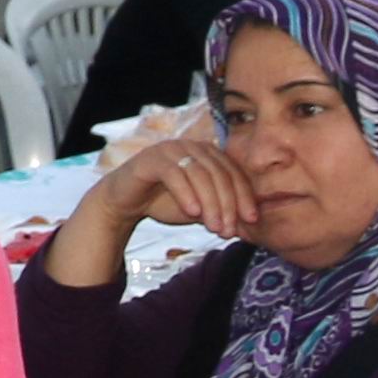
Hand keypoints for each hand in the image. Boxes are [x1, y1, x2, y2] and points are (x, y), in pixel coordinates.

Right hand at [54, 125, 254, 279]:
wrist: (126, 201)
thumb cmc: (165, 202)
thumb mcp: (199, 208)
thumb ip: (220, 211)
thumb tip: (248, 226)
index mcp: (209, 154)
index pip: (234, 174)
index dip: (245, 197)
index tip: (252, 221)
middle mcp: (193, 146)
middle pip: (220, 174)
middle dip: (228, 204)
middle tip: (229, 230)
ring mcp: (172, 149)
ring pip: (200, 174)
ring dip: (210, 203)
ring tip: (214, 227)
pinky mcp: (152, 158)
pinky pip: (175, 174)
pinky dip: (187, 194)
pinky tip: (193, 213)